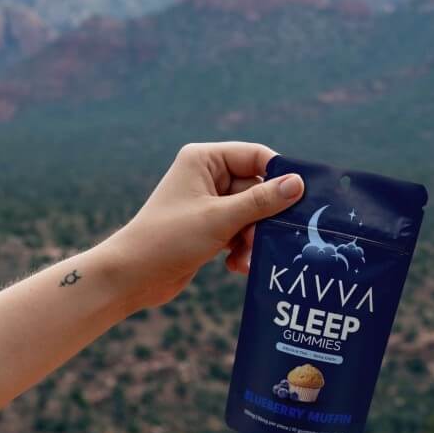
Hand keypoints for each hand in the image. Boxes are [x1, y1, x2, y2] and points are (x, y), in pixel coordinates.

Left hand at [100, 142, 303, 310]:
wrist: (132, 277)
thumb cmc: (169, 239)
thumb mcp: (220, 219)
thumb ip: (261, 201)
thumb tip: (298, 183)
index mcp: (204, 160)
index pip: (255, 156)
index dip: (279, 176)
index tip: (301, 199)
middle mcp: (207, 176)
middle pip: (256, 189)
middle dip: (262, 218)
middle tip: (268, 239)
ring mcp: (208, 203)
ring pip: (251, 215)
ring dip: (252, 238)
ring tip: (245, 257)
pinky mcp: (209, 228)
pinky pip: (239, 232)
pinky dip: (242, 248)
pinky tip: (236, 266)